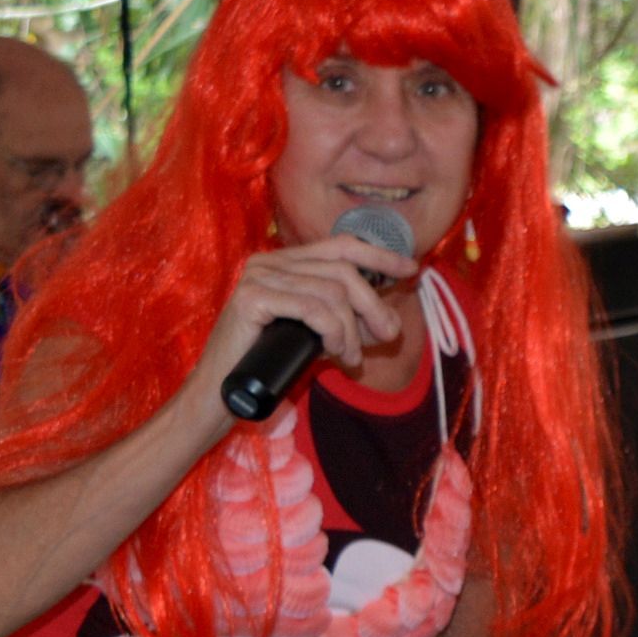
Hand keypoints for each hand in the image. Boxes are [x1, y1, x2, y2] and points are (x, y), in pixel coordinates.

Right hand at [186, 233, 419, 421]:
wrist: (227, 391)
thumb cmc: (272, 364)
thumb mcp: (320, 337)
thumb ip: (349, 323)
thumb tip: (390, 322)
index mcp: (285, 262)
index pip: (341, 245)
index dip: (379, 254)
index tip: (410, 269)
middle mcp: (270, 262)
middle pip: (343, 269)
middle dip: (374, 305)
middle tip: (387, 336)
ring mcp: (259, 277)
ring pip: (332, 292)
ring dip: (352, 331)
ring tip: (350, 357)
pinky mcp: (252, 298)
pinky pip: (312, 308)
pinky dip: (334, 332)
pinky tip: (335, 351)